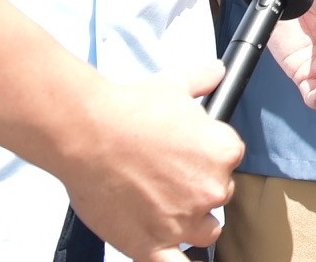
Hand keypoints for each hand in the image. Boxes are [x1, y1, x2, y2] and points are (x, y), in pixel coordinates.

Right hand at [53, 65, 242, 261]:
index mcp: (223, 152)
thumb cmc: (128, 108)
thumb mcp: (176, 83)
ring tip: (163, 206)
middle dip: (197, 186)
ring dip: (192, 222)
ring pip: (206, 231)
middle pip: (218, 195)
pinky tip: (177, 255)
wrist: (86, 132)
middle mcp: (211, 189)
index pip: (229, 159)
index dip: (207, 156)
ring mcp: (182, 222)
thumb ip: (205, 78)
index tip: (186, 152)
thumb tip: (218, 72)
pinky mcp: (152, 246)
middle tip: (166, 174)